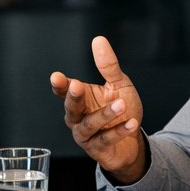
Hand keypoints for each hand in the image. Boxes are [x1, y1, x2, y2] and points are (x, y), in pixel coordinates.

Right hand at [49, 36, 146, 183]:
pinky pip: (106, 140)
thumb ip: (108, 65)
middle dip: (73, 97)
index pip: (64, 91)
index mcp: (80, 99)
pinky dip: (119, 131)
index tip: (57, 77)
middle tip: (77, 86)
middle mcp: (78, 118)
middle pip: (71, 108)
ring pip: (89, 125)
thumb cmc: (122, 110)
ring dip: (105, 114)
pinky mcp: (98, 150)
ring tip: (121, 104)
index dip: (59, 85)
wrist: (133, 141)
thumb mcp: (119, 84)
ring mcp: (86, 136)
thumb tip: (99, 40)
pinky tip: (131, 122)